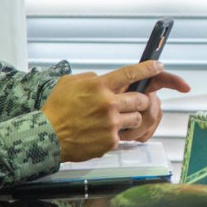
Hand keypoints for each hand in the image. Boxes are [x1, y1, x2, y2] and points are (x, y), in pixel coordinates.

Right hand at [42, 61, 189, 161]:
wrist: (48, 137)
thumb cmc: (56, 109)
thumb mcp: (69, 83)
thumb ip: (89, 79)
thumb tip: (101, 79)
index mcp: (99, 86)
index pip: (130, 73)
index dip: (148, 68)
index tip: (158, 65)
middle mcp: (108, 103)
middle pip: (140, 99)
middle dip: (140, 100)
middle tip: (132, 103)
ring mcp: (111, 123)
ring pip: (136, 118)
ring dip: (131, 118)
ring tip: (115, 120)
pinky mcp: (111, 140)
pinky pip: (123, 135)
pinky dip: (116, 134)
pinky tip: (101, 133)